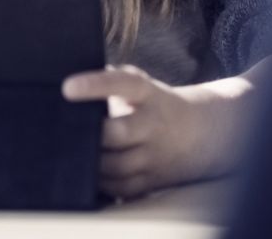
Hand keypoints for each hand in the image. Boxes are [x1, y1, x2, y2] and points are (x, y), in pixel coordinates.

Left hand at [62, 65, 254, 200]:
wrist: (203, 132)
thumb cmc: (155, 106)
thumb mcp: (142, 87)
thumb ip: (110, 83)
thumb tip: (67, 83)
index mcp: (149, 95)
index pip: (124, 83)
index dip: (96, 85)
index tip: (67, 87)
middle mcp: (154, 125)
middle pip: (118, 133)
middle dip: (92, 136)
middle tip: (69, 133)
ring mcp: (155, 155)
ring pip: (117, 166)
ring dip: (92, 165)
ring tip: (74, 155)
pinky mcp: (153, 179)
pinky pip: (123, 188)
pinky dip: (103, 184)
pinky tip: (90, 175)